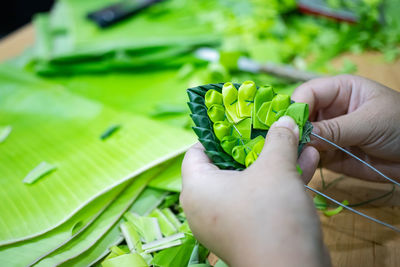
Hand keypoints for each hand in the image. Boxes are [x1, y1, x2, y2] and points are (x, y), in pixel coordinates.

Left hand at [181, 116, 328, 266]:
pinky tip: (307, 160)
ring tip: (296, 138)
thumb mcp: (275, 169)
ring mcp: (227, 220)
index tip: (241, 120)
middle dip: (255, 144)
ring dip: (274, 161)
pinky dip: (279, 181)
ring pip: (249, 180)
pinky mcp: (248, 231)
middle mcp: (206, 205)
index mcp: (197, 187)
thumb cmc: (271, 215)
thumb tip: (284, 120)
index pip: (197, 150)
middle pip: (226, 163)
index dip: (218, 133)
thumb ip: (278, 140)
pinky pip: (260, 198)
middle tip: (271, 127)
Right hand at [292, 75, 399, 181]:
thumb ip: (335, 128)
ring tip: (294, 158)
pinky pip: (309, 156)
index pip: (307, 92)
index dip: (297, 106)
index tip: (290, 125)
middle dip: (293, 129)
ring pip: (301, 138)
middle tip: (288, 144)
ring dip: (296, 147)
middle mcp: (328, 110)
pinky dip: (304, 161)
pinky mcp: (329, 155)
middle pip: (299, 116)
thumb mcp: (369, 122)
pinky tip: (302, 166)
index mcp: (339, 90)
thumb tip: (301, 133)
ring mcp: (327, 134)